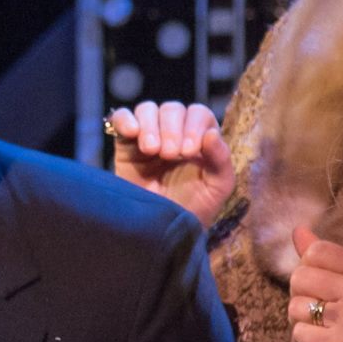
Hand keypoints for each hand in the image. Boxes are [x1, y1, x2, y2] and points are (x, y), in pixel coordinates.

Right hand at [109, 100, 235, 224]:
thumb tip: (211, 133)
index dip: (194, 126)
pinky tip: (132, 133)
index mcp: (201, 138)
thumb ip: (221, 160)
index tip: (188, 152)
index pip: (198, 114)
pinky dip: (126, 120)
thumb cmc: (193, 210)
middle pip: (172, 109)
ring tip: (151, 150)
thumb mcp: (217, 188)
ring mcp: (149, 135)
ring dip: (150, 125)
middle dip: (171, 129)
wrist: (161, 233)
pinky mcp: (125, 144)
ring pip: (147, 109)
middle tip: (169, 155)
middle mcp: (175, 132)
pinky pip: (121, 118)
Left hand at [287, 226, 342, 341]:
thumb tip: (298, 230)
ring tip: (324, 327)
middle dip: (302, 296)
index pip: (315, 251)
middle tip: (321, 311)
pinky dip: (306, 341)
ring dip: (303, 320)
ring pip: (295, 306)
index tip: (323, 286)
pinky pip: (299, 334)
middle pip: (299, 277)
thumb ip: (327, 259)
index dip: (309, 269)